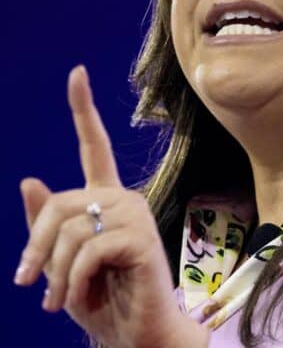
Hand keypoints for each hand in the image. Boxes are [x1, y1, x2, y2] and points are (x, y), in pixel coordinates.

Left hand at [15, 65, 208, 347]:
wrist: (135, 335)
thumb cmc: (100, 298)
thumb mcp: (59, 265)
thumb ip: (46, 225)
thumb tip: (29, 180)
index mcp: (105, 198)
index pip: (94, 146)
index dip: (84, 109)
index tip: (77, 73)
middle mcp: (123, 198)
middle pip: (60, 203)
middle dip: (35, 249)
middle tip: (28, 285)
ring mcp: (135, 215)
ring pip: (70, 229)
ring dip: (53, 274)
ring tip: (59, 299)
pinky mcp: (141, 238)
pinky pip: (87, 251)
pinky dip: (72, 282)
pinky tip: (81, 297)